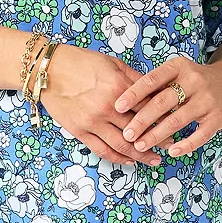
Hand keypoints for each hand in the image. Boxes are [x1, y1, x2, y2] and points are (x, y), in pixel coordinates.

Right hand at [39, 44, 163, 166]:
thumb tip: (154, 90)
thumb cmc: (79, 61)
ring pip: (122, 145)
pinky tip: (129, 161)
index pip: (148, 107)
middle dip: (157, 139)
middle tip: (170, 145)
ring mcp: (92, 122)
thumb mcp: (111, 63)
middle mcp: (107, 108)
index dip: (163, 116)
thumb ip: (133, 78)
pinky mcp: (79, 131)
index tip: (174, 122)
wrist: (47, 70)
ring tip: (154, 160)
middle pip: (138, 129)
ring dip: (140, 155)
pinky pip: (102, 150)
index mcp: (118, 88)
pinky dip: (117, 158)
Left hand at [112, 56, 221, 158]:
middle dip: (141, 120)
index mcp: (179, 66)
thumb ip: (158, 85)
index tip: (117, 107)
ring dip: (156, 135)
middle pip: (161, 102)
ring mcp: (208, 99)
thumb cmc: (196, 81)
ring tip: (141, 145)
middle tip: (126, 134)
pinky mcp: (219, 117)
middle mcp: (194, 80)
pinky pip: (199, 134)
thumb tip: (126, 104)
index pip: (151, 80)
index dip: (133, 94)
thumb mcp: (179, 73)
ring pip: (177, 120)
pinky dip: (185, 145)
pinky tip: (172, 151)